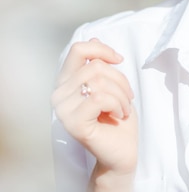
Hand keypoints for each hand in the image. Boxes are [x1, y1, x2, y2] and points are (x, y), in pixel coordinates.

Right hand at [52, 39, 137, 177]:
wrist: (121, 153)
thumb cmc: (116, 119)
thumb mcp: (111, 85)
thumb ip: (98, 64)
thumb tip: (93, 38)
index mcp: (66, 82)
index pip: (78, 49)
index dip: (102, 50)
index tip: (119, 60)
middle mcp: (59, 94)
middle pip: (95, 66)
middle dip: (120, 80)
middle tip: (128, 97)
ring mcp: (63, 110)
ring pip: (99, 82)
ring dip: (121, 94)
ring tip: (124, 108)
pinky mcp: (73, 123)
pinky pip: (99, 98)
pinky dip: (117, 104)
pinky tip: (119, 116)